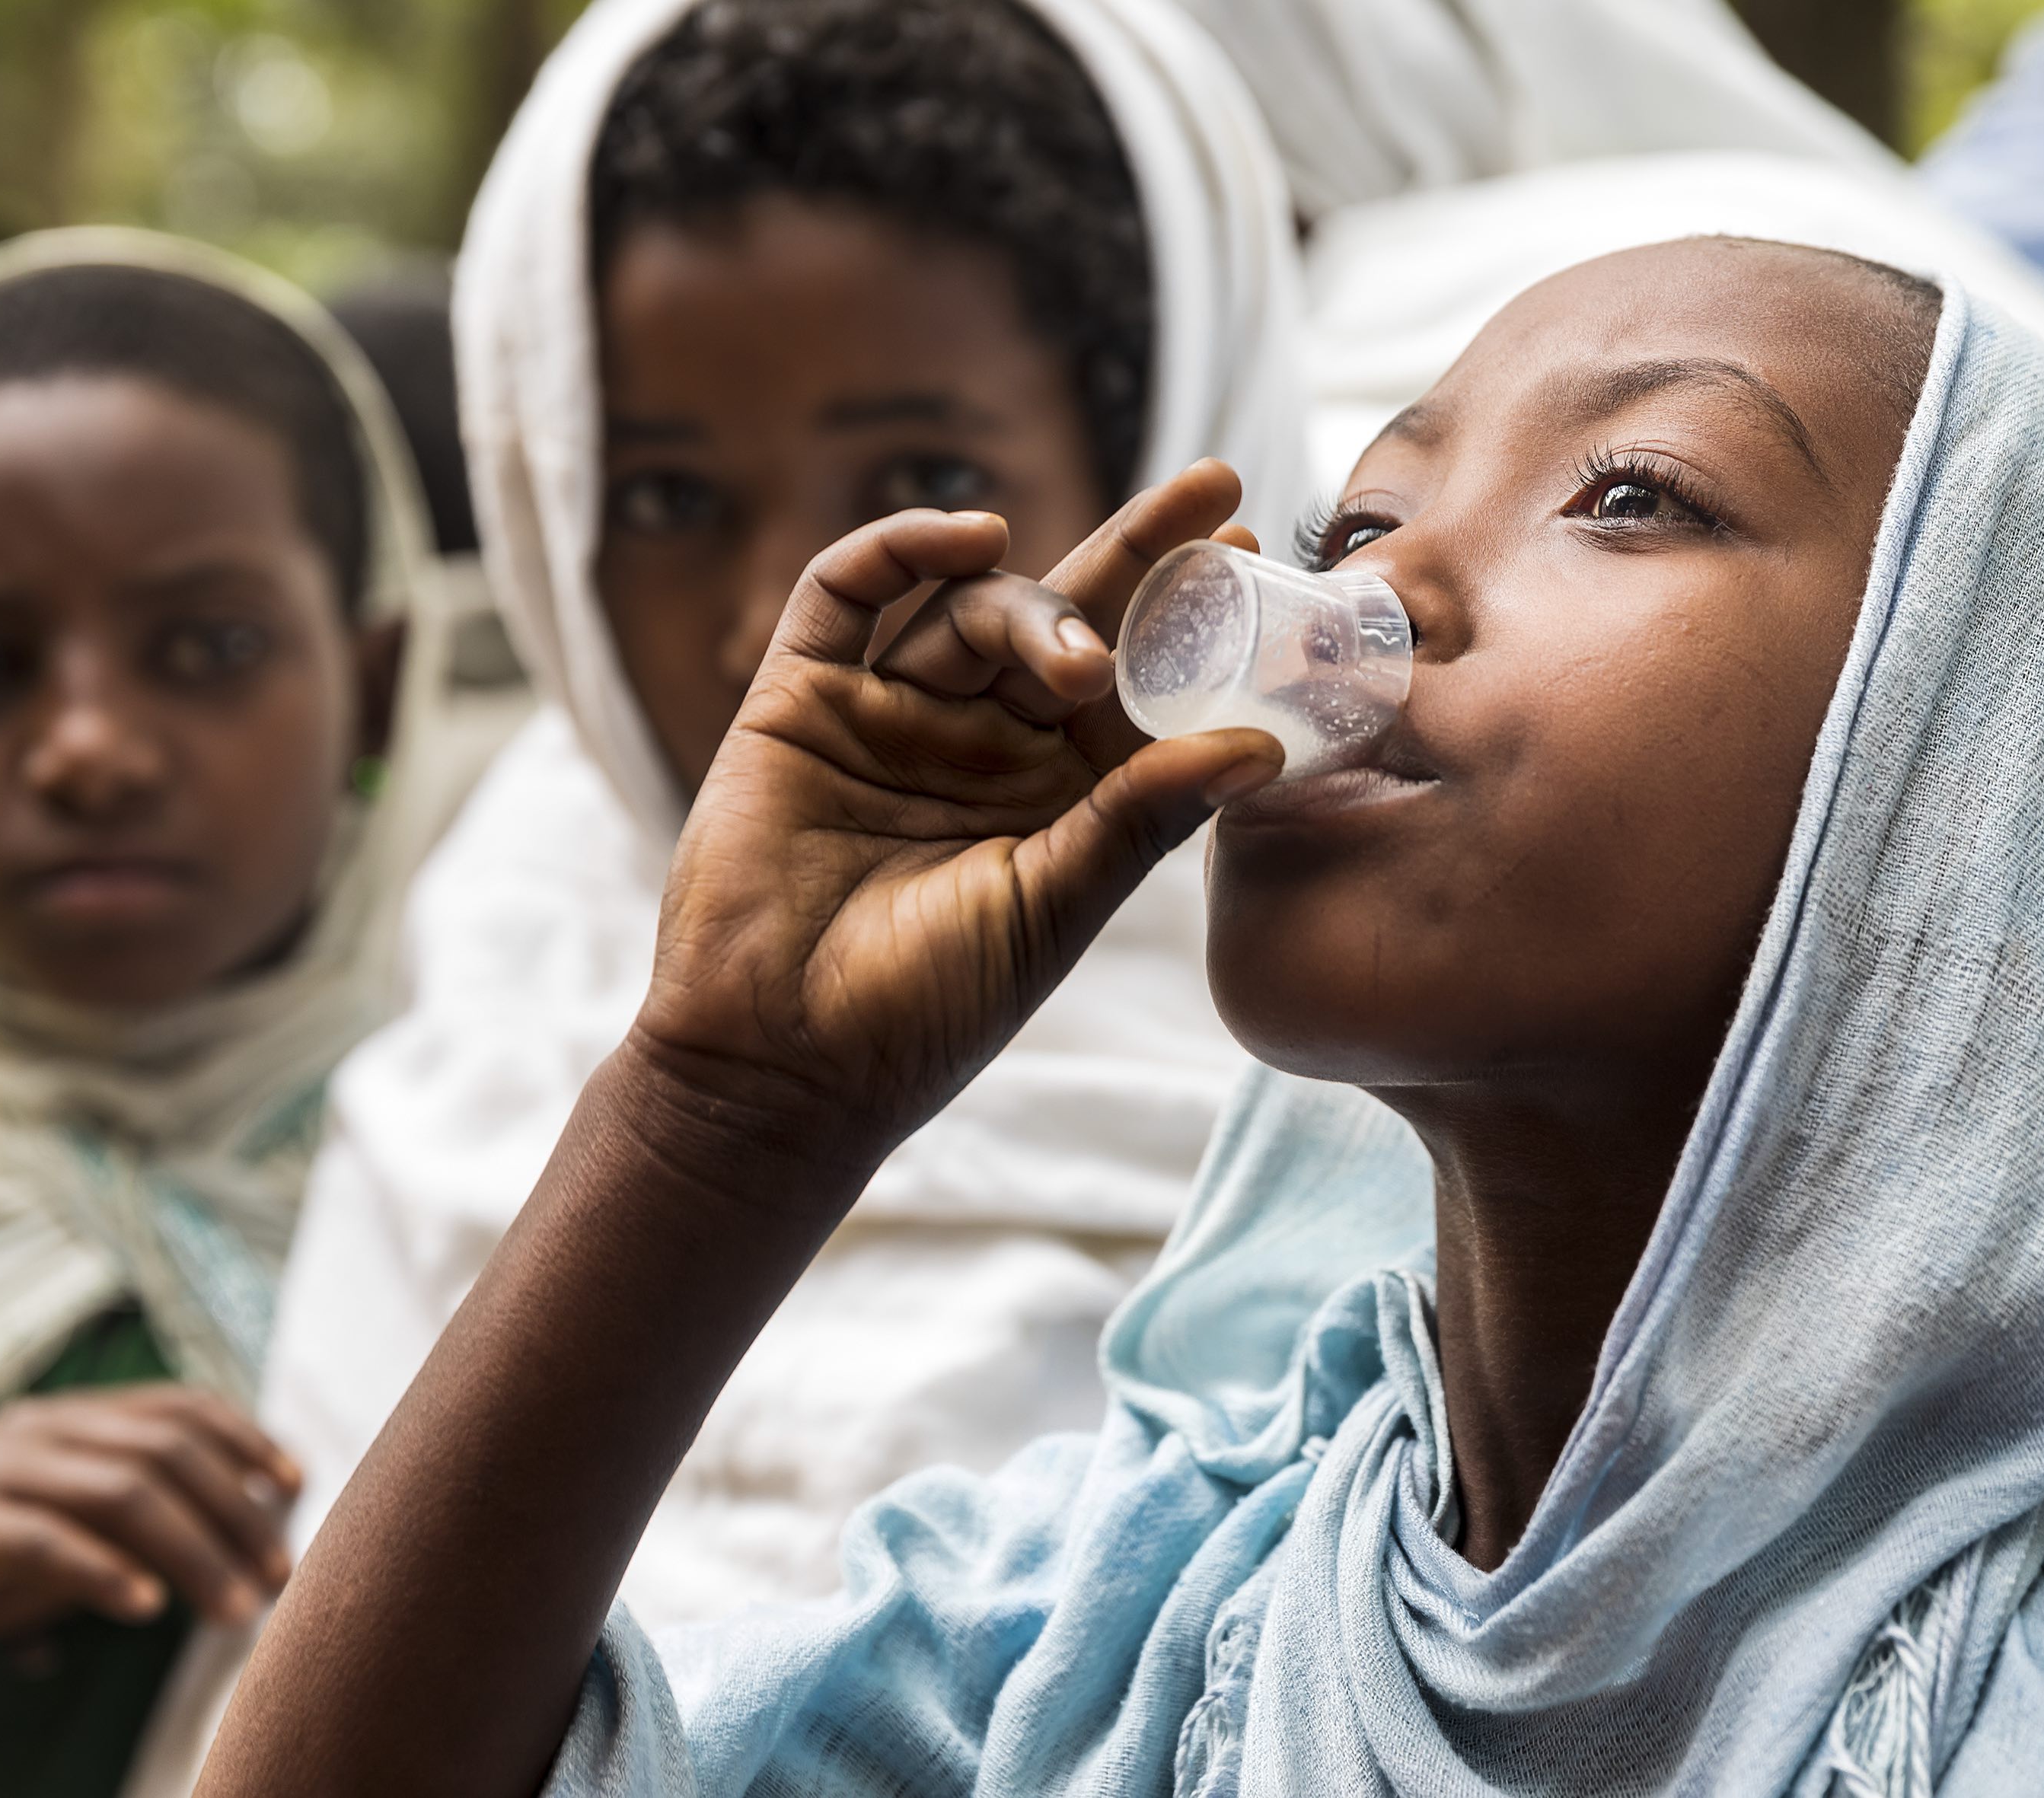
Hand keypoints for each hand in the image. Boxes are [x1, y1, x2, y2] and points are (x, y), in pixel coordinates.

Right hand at [0, 1384, 299, 1670]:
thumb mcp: (85, 1529)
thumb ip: (152, 1515)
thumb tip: (256, 1526)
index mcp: (75, 1416)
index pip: (180, 1406)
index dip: (248, 1440)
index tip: (297, 1488)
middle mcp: (38, 1426)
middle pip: (165, 1450)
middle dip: (235, 1514)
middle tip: (278, 1576)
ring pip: (122, 1491)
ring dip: (193, 1553)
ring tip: (234, 1608)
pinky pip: (47, 1540)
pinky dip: (105, 1573)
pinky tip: (146, 1607)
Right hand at [630, 458, 1281, 1180]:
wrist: (782, 1066)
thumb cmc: (927, 1010)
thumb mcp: (1056, 907)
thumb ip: (1142, 818)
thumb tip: (1262, 747)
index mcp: (1055, 796)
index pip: (1136, 682)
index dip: (1191, 618)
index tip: (1261, 553)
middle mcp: (979, 744)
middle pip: (1066, 621)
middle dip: (1142, 552)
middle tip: (1217, 490)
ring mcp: (890, 715)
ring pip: (971, 606)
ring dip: (1034, 607)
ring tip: (1082, 658)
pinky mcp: (801, 701)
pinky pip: (847, 594)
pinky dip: (903, 549)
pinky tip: (974, 537)